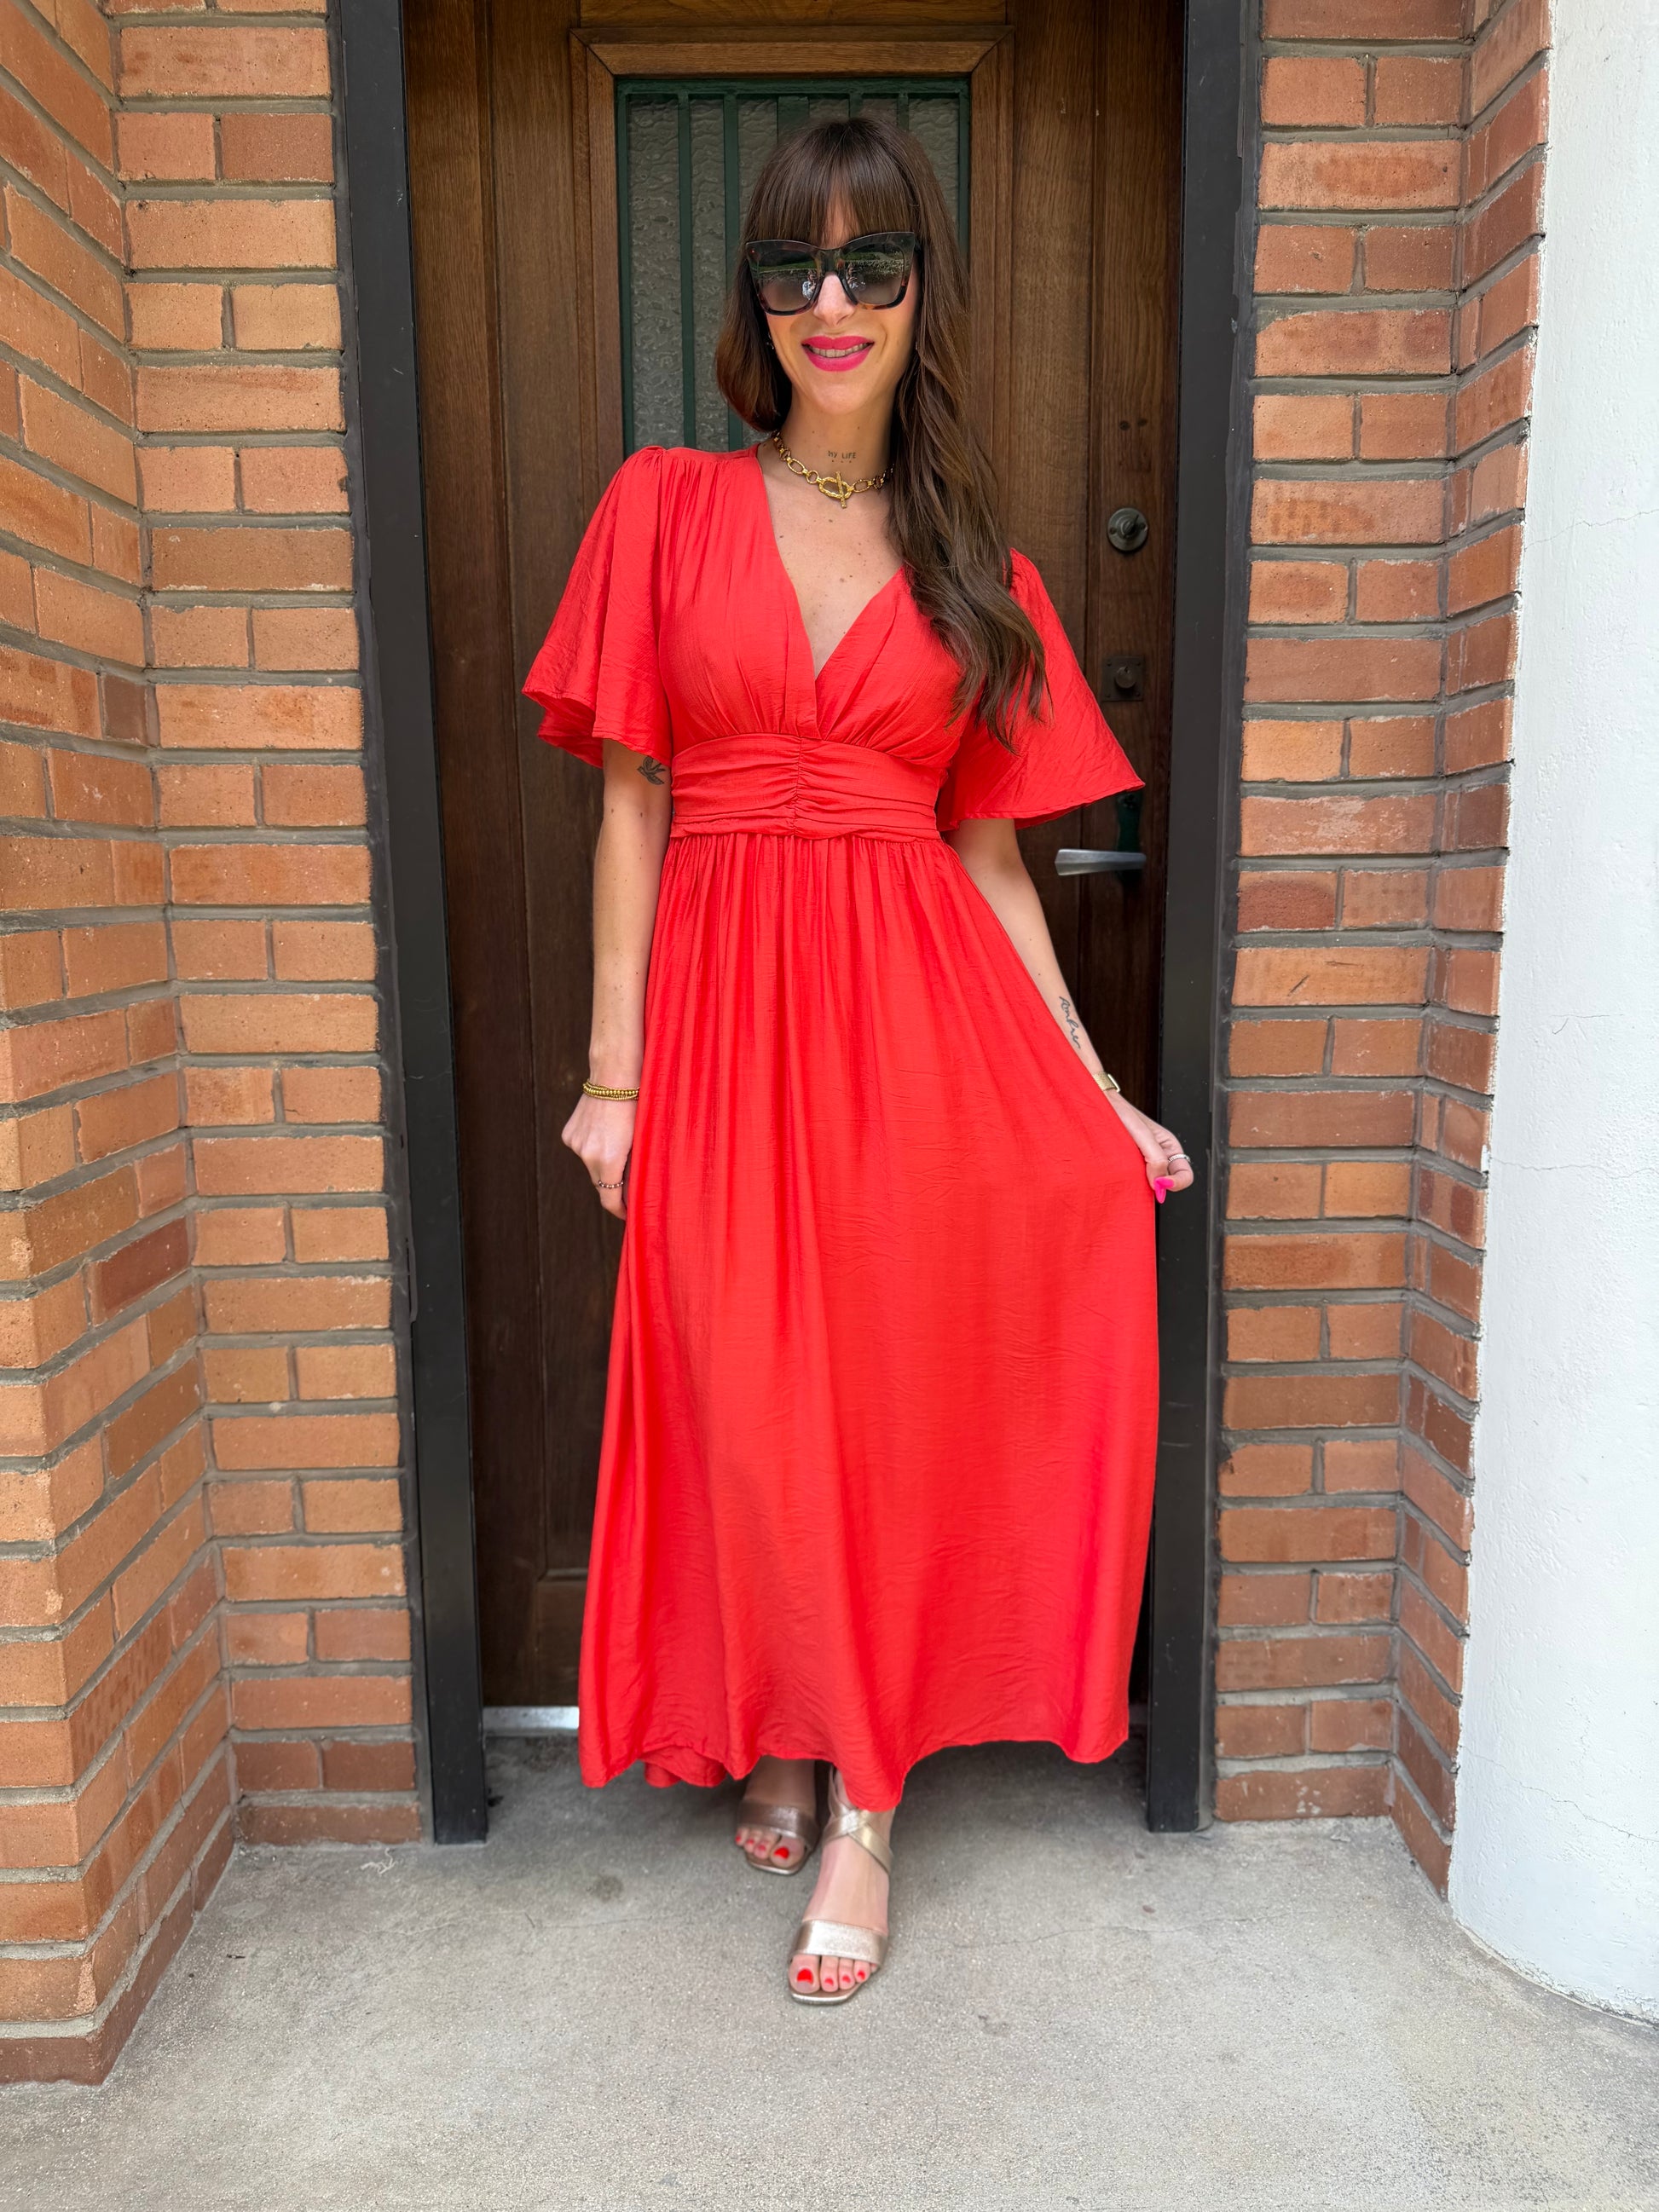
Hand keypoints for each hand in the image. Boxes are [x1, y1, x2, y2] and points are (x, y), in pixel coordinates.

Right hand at [561, 1093, 634, 1218]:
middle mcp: (587, 1155)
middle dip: (613, 1183)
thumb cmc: (638, 1106)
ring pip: (591, 1164)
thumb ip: (635, 1167)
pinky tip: (604, 1129)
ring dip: (602, 1161)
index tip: (628, 1213)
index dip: (620, 1210)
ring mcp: (575, 1144)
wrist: (614, 1076)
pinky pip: (583, 1148)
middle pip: (600, 1182)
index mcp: (608, 1160)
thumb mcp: (642, 1140)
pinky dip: (593, 1146)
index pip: (609, 1199)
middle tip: (629, 1178)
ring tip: (618, 1141)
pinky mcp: (569, 1133)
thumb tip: (633, 1189)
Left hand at [1102, 1088, 1193, 1202]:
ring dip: (1143, 1185)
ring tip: (1129, 1172)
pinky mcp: (1129, 1165)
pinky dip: (1132, 1181)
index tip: (1159, 1184)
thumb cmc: (1121, 1113)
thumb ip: (1155, 1157)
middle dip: (1158, 1186)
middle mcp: (1159, 1155)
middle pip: (1169, 1183)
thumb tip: (1160, 1182)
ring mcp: (1144, 1161)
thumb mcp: (1143, 1134)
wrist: (1099, 1106)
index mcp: (1169, 1146)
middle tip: (1142, 1182)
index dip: (1176, 1183)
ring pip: (1151, 1183)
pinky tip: (1122, 1173)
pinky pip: (1136, 1180)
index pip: (1184, 1175)